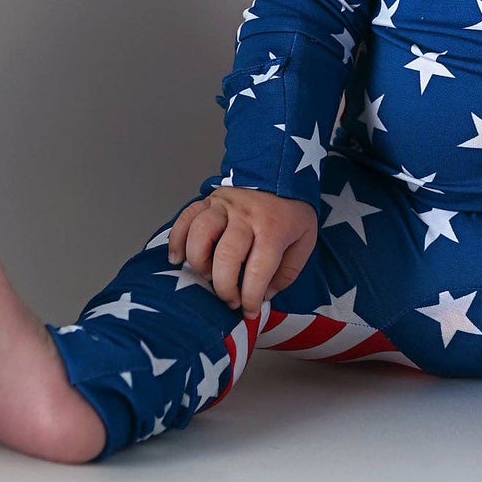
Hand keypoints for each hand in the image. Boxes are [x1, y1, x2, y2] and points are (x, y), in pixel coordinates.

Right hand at [166, 186, 318, 315]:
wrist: (284, 169)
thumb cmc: (293, 212)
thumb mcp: (305, 241)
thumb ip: (287, 272)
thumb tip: (264, 296)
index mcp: (274, 228)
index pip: (258, 271)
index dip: (251, 298)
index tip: (249, 311)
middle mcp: (246, 215)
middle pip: (226, 256)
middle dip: (224, 287)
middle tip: (229, 300)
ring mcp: (225, 205)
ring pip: (200, 234)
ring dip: (199, 262)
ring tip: (207, 276)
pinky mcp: (209, 199)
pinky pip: (186, 217)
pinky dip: (177, 239)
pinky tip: (177, 258)